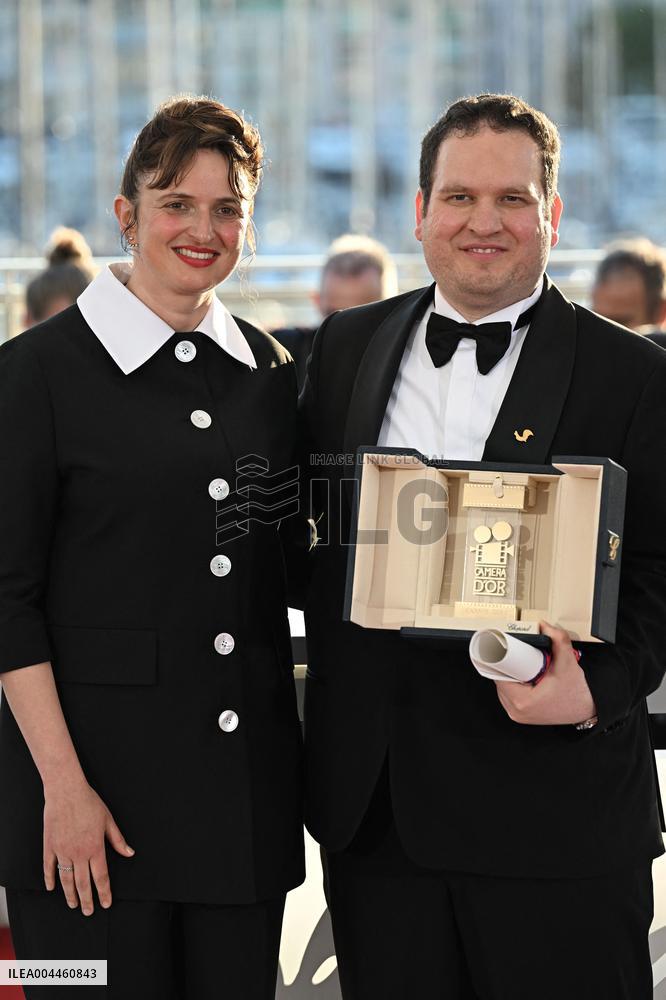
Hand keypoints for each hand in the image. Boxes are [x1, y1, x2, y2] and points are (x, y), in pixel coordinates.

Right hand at [43, 779, 133, 914]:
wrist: (66, 791)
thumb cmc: (89, 803)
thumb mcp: (108, 820)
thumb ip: (118, 840)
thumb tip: (130, 853)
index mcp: (95, 848)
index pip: (101, 877)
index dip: (104, 892)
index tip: (106, 903)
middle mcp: (78, 853)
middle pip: (83, 884)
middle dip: (87, 900)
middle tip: (89, 911)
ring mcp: (62, 851)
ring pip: (66, 879)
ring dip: (70, 894)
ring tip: (73, 905)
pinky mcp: (49, 846)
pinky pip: (49, 867)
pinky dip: (50, 879)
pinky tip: (51, 888)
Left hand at [494, 620, 595, 725]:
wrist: (588, 709)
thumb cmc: (578, 694)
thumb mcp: (568, 663)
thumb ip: (558, 640)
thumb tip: (544, 626)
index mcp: (522, 701)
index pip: (498, 674)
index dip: (499, 659)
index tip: (502, 648)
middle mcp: (516, 711)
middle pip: (499, 679)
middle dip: (507, 665)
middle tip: (518, 654)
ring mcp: (518, 714)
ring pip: (503, 687)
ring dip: (509, 674)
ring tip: (523, 666)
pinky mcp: (521, 714)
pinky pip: (509, 694)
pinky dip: (513, 683)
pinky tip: (524, 676)